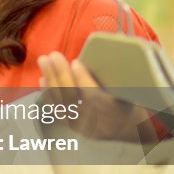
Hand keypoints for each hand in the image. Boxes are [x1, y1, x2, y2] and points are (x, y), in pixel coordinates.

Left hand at [38, 52, 152, 142]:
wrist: (129, 129)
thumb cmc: (130, 101)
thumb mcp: (130, 89)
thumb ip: (120, 73)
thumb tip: (111, 45)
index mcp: (114, 112)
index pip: (94, 96)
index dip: (83, 79)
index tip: (76, 62)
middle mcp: (96, 122)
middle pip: (73, 97)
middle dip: (61, 74)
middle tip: (53, 55)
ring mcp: (83, 126)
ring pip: (61, 103)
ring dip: (51, 80)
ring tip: (44, 60)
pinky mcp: (73, 127)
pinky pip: (57, 110)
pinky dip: (48, 94)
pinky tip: (42, 79)